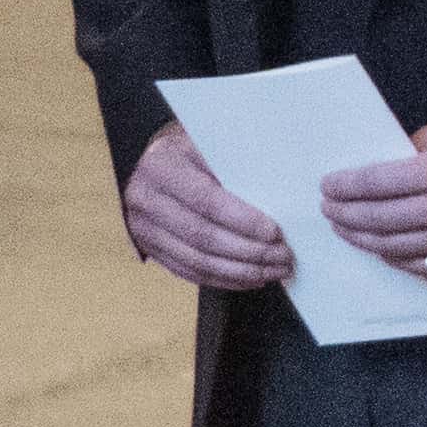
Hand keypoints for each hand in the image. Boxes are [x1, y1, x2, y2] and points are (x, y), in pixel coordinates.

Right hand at [117, 125, 297, 293]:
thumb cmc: (191, 152)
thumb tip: (278, 198)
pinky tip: (251, 278)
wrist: (153, 162)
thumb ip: (234, 169)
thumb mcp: (209, 147)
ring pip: (197, 261)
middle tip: (283, 256)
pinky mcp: (149, 248)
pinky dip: (223, 279)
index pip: (205, 201)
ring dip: (241, 271)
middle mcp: (145, 200)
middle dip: (249, 251)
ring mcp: (143, 229)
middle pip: (202, 236)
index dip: (242, 220)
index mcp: (161, 168)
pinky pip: (189, 272)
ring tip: (274, 270)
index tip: (275, 232)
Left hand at [319, 115, 426, 285]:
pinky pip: (425, 266)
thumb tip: (369, 172)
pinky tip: (381, 249)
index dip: (347, 187)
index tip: (328, 187)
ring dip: (364, 240)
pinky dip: (397, 260)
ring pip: (398, 247)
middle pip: (382, 219)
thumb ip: (408, 153)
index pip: (378, 183)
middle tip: (329, 211)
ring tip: (346, 230)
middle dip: (347, 216)